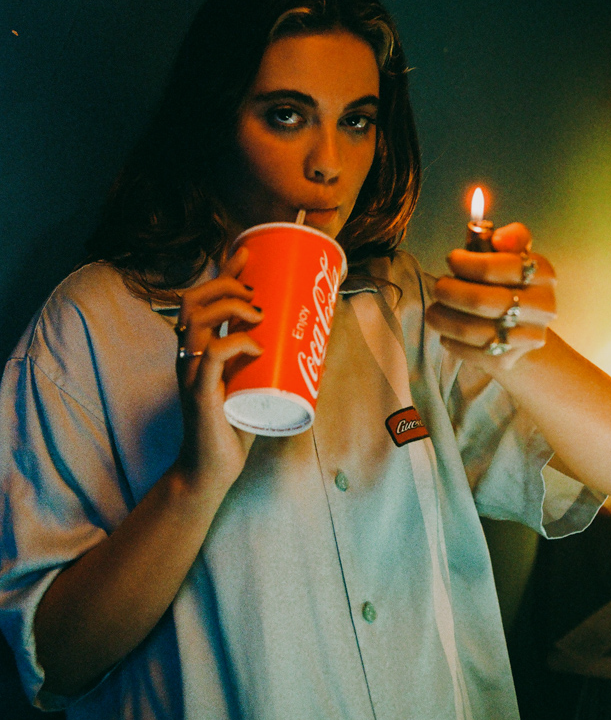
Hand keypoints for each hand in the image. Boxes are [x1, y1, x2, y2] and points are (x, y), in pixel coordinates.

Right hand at [174, 246, 263, 497]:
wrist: (214, 468)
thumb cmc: (236, 424)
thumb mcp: (254, 382)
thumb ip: (269, 360)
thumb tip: (313, 341)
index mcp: (200, 346)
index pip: (203, 297)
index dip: (223, 271)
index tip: (246, 251)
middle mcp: (189, 353)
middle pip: (194, 299)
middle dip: (225, 283)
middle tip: (256, 291)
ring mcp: (190, 371)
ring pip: (197, 318)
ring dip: (231, 306)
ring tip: (259, 313)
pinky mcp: (198, 393)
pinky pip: (210, 355)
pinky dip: (235, 342)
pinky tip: (256, 345)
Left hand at [426, 222, 556, 372]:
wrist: (521, 330)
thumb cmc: (508, 284)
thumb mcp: (513, 255)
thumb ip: (511, 238)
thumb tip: (500, 237)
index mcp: (543, 274)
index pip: (506, 266)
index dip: (471, 262)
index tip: (452, 258)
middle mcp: (542, 307)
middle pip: (483, 301)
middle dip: (450, 291)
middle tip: (439, 286)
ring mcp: (527, 337)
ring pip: (472, 330)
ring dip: (443, 317)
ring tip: (433, 310)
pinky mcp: (507, 360)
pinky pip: (467, 350)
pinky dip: (449, 339)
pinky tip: (445, 331)